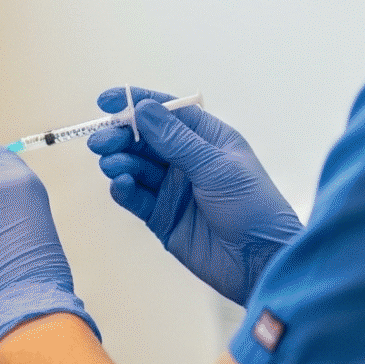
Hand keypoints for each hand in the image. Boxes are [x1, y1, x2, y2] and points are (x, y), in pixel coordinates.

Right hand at [88, 88, 300, 304]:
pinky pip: (136, 197)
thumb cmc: (253, 208)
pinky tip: (121, 185)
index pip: (167, 111)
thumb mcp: (216, 168)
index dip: (137, 102)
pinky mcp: (162, 217)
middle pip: (145, 139)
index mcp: (208, 139)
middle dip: (121, 136)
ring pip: (136, 167)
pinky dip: (124, 189)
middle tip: (102, 141)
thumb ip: (176, 140)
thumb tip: (143, 109)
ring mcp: (173, 189)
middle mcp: (187, 160)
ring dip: (120, 162)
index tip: (107, 101)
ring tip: (113, 166)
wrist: (262, 262)